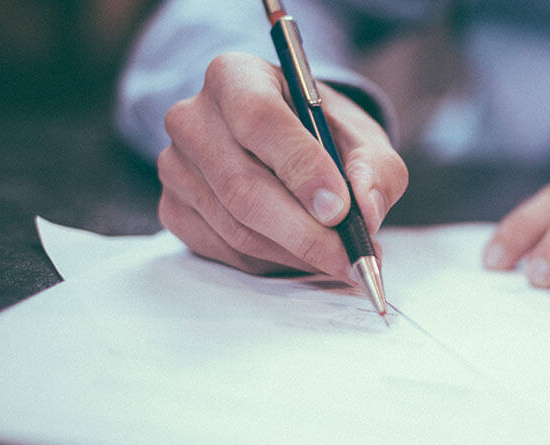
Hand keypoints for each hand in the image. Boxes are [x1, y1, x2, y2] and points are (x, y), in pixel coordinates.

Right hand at [158, 52, 406, 279]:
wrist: (288, 144)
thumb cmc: (323, 134)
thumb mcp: (362, 138)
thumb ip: (375, 168)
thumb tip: (366, 210)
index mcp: (235, 76)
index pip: (259, 119)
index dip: (301, 168)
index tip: (340, 209)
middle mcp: (192, 118)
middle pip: (242, 186)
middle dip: (305, 232)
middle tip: (350, 257)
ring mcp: (175, 166)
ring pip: (236, 227)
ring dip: (295, 253)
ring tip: (339, 258)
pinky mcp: (173, 208)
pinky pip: (225, 250)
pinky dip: (272, 262)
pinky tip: (302, 254)